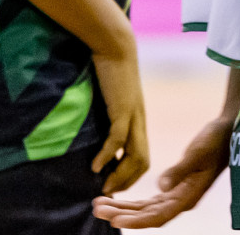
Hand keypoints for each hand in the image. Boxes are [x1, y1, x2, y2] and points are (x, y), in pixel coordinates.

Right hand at [91, 35, 149, 193]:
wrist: (116, 47)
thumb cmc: (111, 70)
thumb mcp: (113, 99)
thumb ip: (110, 115)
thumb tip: (97, 132)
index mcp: (138, 119)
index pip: (143, 156)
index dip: (130, 175)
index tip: (114, 186)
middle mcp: (140, 120)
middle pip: (143, 160)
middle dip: (127, 181)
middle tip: (110, 192)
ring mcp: (133, 115)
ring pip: (135, 154)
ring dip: (119, 174)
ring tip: (104, 186)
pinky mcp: (122, 108)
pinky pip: (117, 138)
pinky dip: (107, 155)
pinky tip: (96, 166)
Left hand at [92, 117, 230, 227]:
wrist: (228, 131)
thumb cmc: (215, 141)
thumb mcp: (198, 153)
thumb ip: (180, 170)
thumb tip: (161, 186)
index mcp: (188, 197)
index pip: (157, 216)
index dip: (135, 221)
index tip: (113, 219)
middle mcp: (181, 201)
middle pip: (146, 215)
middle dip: (121, 213)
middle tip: (96, 208)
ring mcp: (177, 196)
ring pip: (145, 209)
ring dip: (122, 207)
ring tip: (99, 204)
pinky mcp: (174, 188)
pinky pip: (148, 201)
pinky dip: (132, 202)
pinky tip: (117, 199)